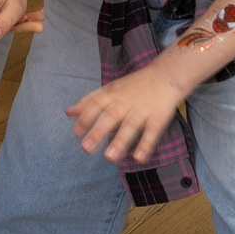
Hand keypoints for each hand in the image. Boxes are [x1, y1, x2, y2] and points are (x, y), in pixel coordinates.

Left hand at [66, 64, 188, 163]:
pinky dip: (146, 144)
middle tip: (87, 148)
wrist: (166, 75)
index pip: (95, 105)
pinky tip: (139, 158)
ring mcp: (142, 110)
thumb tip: (68, 112)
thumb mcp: (110, 89)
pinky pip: (152, 132)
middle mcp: (125, 102)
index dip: (86, 118)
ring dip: (120, 141)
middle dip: (98, 132)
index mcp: (112, 94)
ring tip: (110, 157)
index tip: (77, 133)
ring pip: (130, 125)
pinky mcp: (158, 117)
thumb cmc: (134, 86)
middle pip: (110, 116)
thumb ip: (89, 101)